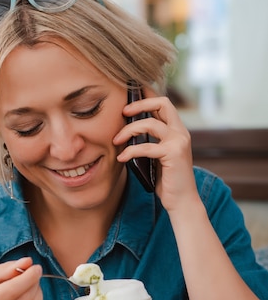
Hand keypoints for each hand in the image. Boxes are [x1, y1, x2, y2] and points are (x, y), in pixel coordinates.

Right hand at [0, 257, 42, 299]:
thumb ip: (4, 269)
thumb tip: (27, 262)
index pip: (10, 290)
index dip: (27, 277)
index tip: (36, 267)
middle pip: (24, 299)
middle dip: (33, 283)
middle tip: (34, 274)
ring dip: (37, 292)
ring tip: (31, 285)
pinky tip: (29, 299)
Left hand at [113, 88, 197, 211]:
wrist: (182, 201)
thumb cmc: (167, 181)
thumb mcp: (157, 157)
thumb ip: (150, 142)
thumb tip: (127, 132)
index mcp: (178, 131)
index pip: (164, 104)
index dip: (146, 98)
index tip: (128, 103)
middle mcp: (181, 132)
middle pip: (162, 103)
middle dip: (139, 104)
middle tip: (122, 113)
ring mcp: (179, 142)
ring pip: (150, 124)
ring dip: (128, 130)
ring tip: (116, 140)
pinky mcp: (173, 154)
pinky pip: (145, 146)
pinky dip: (130, 151)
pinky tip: (121, 158)